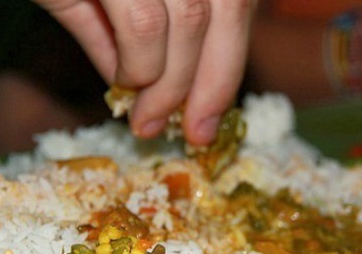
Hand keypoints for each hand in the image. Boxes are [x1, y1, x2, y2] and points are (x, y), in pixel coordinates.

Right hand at [33, 0, 257, 145]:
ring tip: (148, 121)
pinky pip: (144, 22)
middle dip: (214, 84)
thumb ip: (124, 33)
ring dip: (171, 86)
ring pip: (190, 23)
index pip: (236, 4)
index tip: (209, 119)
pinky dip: (139, 64)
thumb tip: (141, 90)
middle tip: (193, 133)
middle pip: (227, 10)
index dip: (229, 65)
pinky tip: (125, 83)